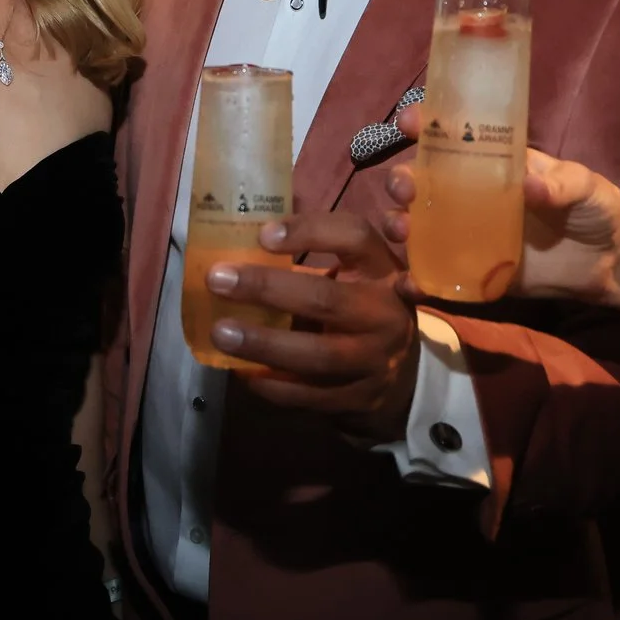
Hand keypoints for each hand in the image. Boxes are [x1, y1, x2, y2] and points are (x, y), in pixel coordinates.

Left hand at [204, 211, 417, 442]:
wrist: (402, 374)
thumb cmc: (361, 306)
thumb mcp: (354, 270)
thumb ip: (313, 248)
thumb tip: (249, 221)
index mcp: (382, 269)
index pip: (354, 237)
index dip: (310, 231)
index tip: (262, 234)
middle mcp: (385, 313)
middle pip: (326, 299)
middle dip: (266, 289)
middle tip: (217, 279)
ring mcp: (376, 361)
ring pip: (317, 356)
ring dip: (263, 344)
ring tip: (220, 332)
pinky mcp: (360, 399)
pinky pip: (309, 395)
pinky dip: (272, 385)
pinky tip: (241, 372)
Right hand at [376, 108, 619, 306]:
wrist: (610, 263)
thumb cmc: (595, 208)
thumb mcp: (583, 185)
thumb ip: (560, 184)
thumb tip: (529, 186)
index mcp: (492, 162)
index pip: (450, 136)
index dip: (425, 124)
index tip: (409, 122)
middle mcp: (470, 195)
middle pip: (421, 182)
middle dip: (401, 181)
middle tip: (406, 190)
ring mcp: (468, 234)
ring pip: (418, 225)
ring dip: (399, 224)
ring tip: (403, 230)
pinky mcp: (474, 272)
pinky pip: (436, 274)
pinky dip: (415, 280)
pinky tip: (409, 284)